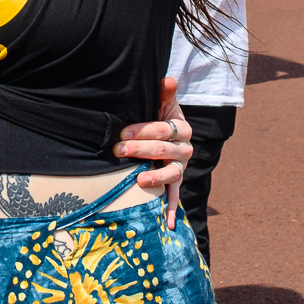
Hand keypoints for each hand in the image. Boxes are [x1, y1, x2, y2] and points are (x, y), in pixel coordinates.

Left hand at [113, 74, 191, 227]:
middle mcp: (185, 148)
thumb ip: (165, 94)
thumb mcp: (163, 104)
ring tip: (139, 181)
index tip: (122, 133)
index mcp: (181, 127)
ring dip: (155, 177)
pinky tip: (166, 224)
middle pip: (163, 150)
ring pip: (171, 173)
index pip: (162, 129)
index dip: (142, 130)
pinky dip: (172, 210)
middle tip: (118, 150)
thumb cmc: (159, 116)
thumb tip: (167, 79)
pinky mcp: (176, 182)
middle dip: (140, 150)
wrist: (167, 134)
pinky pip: (175, 196)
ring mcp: (181, 167)